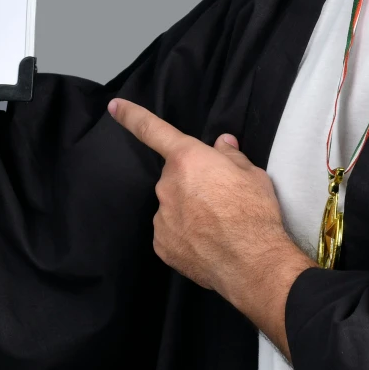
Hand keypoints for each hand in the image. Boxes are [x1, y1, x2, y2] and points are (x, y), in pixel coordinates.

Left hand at [109, 99, 313, 354]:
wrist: (251, 262)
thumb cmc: (254, 212)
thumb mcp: (253, 174)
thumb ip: (231, 157)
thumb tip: (221, 145)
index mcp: (188, 159)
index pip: (154, 131)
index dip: (133, 116)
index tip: (114, 106)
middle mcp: (168, 185)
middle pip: (175, 176)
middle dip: (192, 181)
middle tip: (220, 196)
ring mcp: (162, 217)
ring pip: (172, 205)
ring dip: (189, 209)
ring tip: (217, 225)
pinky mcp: (162, 245)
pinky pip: (171, 231)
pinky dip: (185, 234)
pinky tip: (207, 242)